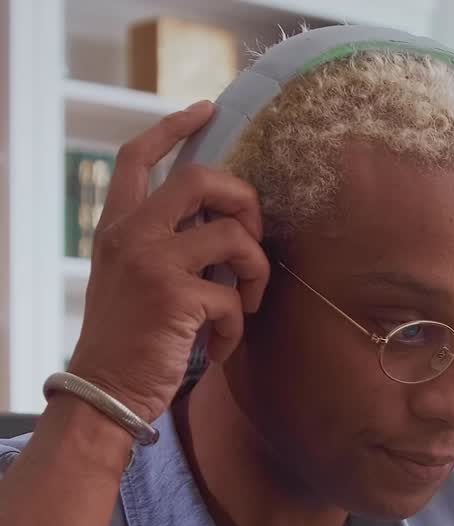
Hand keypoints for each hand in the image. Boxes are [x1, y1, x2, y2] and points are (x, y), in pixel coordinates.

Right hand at [68, 101, 270, 424]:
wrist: (103, 394)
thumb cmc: (124, 347)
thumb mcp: (128, 283)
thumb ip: (160, 249)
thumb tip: (220, 232)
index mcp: (117, 228)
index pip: (138, 157)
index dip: (174, 127)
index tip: (206, 110)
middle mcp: (132, 235)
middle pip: (201, 179)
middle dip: (243, 200)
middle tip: (252, 236)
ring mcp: (153, 263)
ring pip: (232, 237)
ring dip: (255, 271)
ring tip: (247, 305)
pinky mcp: (177, 298)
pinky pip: (233, 298)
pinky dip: (236, 327)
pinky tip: (218, 349)